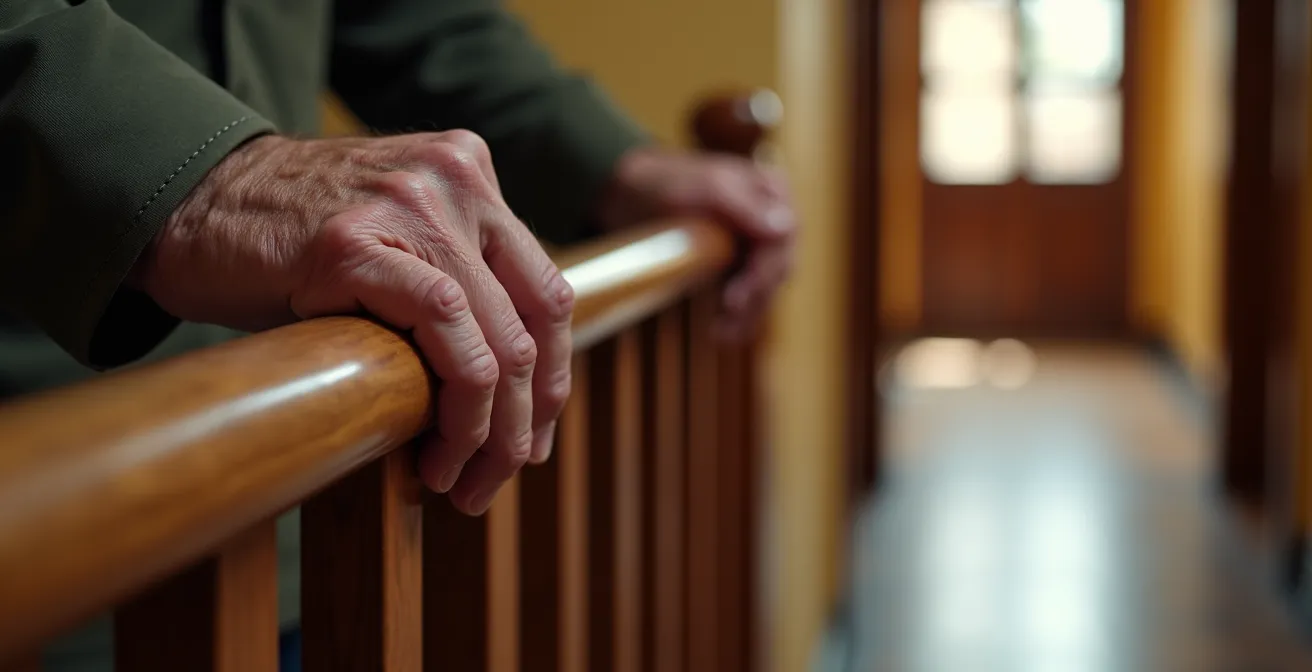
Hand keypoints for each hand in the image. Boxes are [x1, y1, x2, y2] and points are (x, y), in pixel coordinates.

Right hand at [132, 132, 572, 514]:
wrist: (185, 202)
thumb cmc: (288, 244)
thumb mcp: (396, 245)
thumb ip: (457, 283)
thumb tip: (515, 397)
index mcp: (471, 174)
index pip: (546, 293)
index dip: (551, 381)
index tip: (532, 442)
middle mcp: (454, 179)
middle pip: (533, 324)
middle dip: (524, 422)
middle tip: (495, 480)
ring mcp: (410, 203)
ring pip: (499, 342)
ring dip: (489, 434)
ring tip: (459, 482)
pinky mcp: (355, 241)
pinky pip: (445, 331)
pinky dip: (454, 408)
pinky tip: (428, 455)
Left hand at [597, 147, 795, 338]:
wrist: (629, 191)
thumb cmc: (664, 182)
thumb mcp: (704, 187)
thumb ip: (744, 205)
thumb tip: (785, 229)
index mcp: (772, 192)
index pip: (782, 241)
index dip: (764, 274)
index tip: (736, 299)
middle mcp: (772, 217)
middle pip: (778, 267)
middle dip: (755, 298)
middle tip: (726, 317)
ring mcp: (756, 242)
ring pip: (766, 286)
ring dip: (748, 314)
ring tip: (722, 334)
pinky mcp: (739, 262)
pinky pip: (748, 293)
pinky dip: (739, 314)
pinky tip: (722, 331)